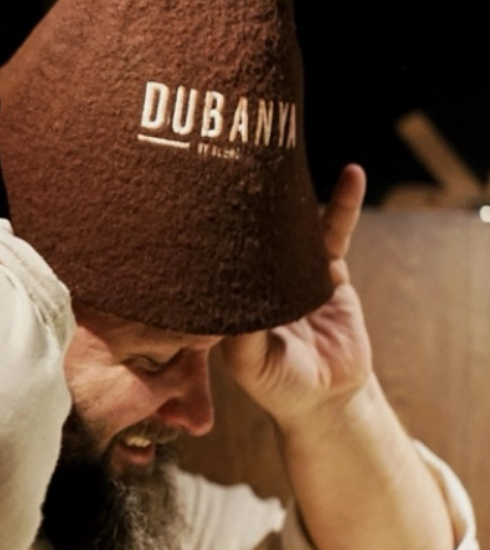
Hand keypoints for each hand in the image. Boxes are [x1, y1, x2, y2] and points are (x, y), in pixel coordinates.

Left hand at [222, 164, 372, 426]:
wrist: (328, 395)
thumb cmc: (282, 386)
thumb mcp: (254, 366)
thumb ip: (242, 337)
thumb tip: (228, 304)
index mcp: (226, 298)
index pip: (213, 256)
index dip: (207, 231)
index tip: (199, 198)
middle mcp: (253, 279)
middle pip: (245, 232)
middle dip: (239, 200)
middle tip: (231, 157)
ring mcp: (288, 271)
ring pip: (287, 225)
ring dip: (289, 194)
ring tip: (284, 154)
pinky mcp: (325, 270)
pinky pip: (334, 233)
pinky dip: (342, 206)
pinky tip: (350, 177)